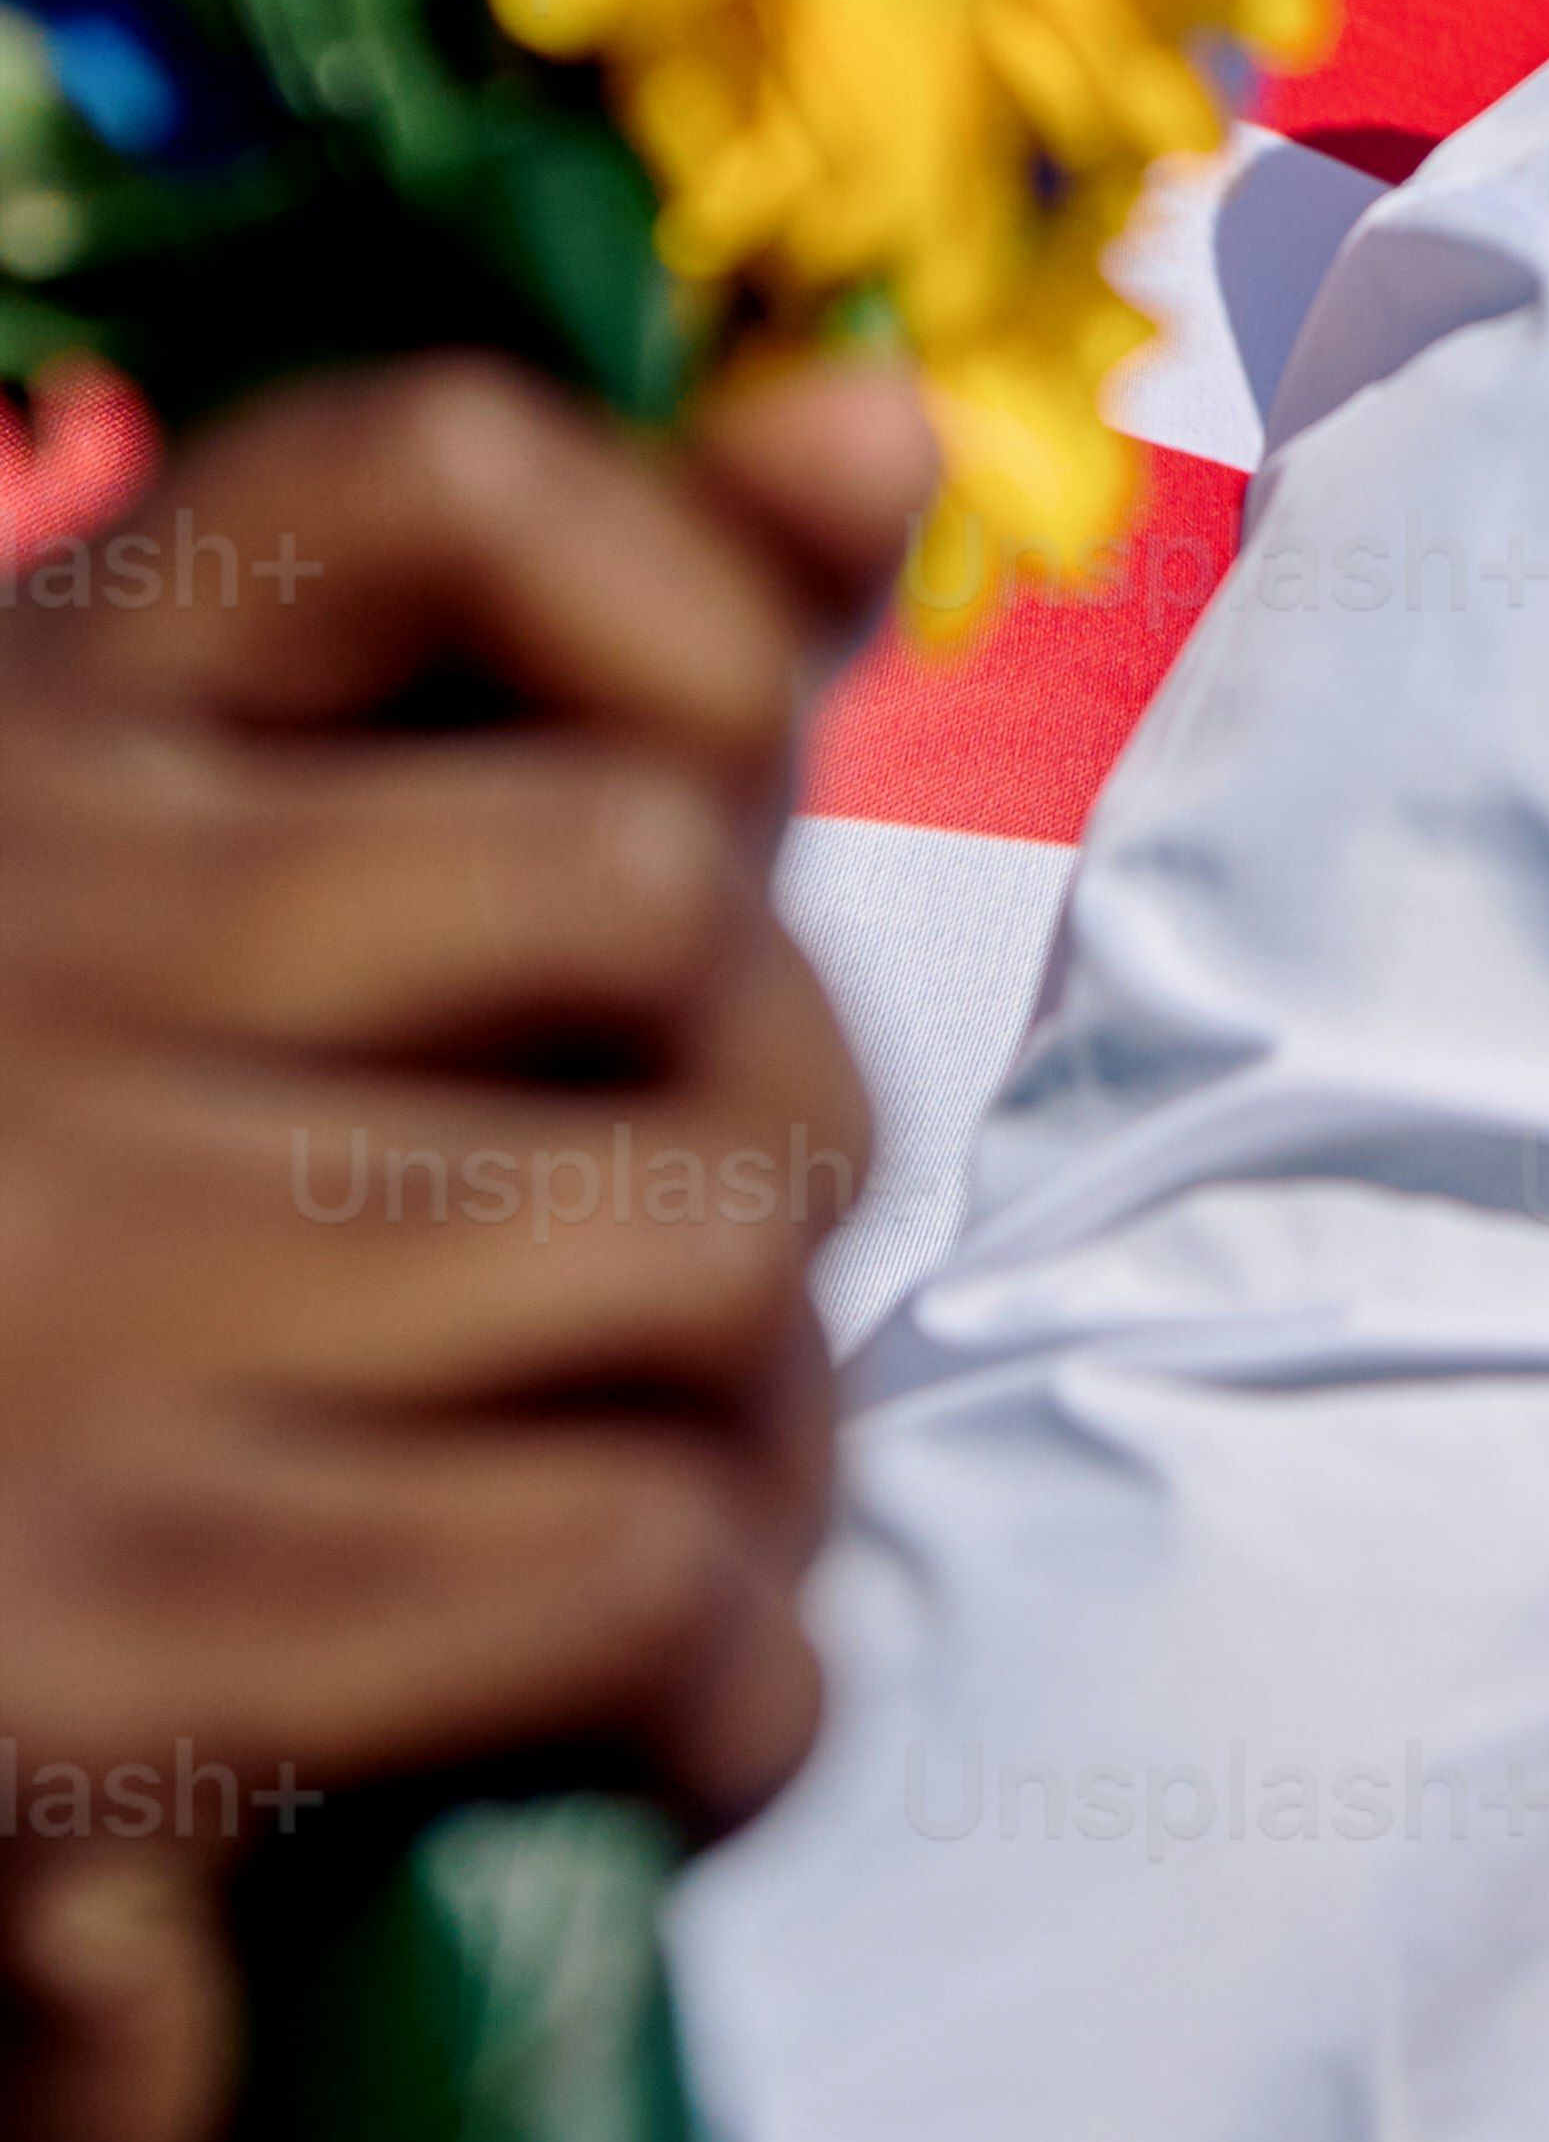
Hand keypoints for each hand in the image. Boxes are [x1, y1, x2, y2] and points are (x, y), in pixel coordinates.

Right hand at [0, 349, 933, 2141]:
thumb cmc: (42, 1278)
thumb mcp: (191, 891)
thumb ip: (550, 658)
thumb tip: (870, 417)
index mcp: (21, 735)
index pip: (443, 477)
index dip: (685, 621)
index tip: (696, 810)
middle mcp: (13, 956)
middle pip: (671, 918)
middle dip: (770, 1121)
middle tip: (688, 1310)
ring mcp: (41, 1307)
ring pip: (698, 1250)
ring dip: (766, 1436)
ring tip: (668, 1539)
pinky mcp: (81, 1659)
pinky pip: (627, 1572)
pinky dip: (725, 1676)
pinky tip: (655, 1724)